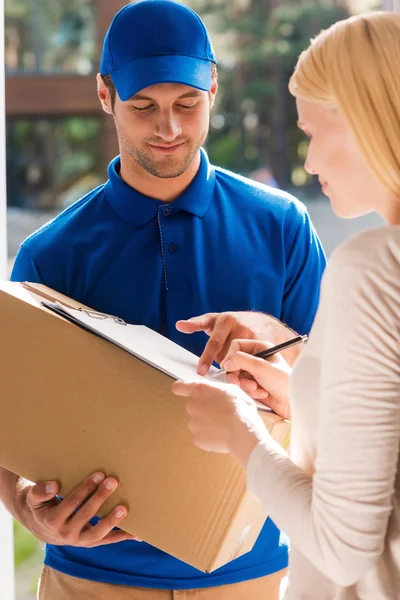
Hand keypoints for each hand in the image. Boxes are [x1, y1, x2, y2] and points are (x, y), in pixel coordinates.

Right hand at [20, 472, 140, 546]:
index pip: (72, 503)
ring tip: (124, 508)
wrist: (42, 526)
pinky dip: (122, 537)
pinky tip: (137, 533)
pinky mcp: (90, 542)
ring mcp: (80, 540)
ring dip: (112, 520)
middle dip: (100, 497)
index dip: (85, 489)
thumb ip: (39, 491)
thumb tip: (53, 486)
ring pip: (97, 532)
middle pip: (86, 515)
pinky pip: (107, 541)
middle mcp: (66, 534)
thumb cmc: (41, 505)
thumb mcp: (33, 497)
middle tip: (113, 481)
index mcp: (53, 521)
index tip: (99, 474)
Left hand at [172, 379, 267, 468]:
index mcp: (200, 390)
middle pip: (193, 407)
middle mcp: (192, 405)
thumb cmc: (240, 409)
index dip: (180, 389)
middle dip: (203, 409)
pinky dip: (208, 436)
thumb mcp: (232, 390)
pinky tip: (221, 435)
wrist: (243, 431)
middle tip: (219, 413)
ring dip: (207, 424)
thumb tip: (217, 392)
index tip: (181, 391)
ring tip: (223, 425)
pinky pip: (200, 436)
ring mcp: (193, 423)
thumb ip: (218, 390)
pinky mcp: (196, 438)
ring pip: (197, 422)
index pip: (179, 387)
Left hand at [176, 311, 297, 375]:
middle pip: (225, 355)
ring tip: (235, 366)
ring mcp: (252, 336)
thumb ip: (196, 323)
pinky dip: (245, 368)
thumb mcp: (215, 319)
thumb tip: (178, 325)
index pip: (214, 343)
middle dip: (222, 364)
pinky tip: (245, 368)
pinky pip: (249, 363)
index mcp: (225, 320)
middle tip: (221, 369)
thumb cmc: (234, 322)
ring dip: (233, 367)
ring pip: (236, 361)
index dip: (207, 358)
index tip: (200, 371)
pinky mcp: (264, 345)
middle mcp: (239, 327)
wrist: (265, 323)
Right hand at [221, 339, 291, 419]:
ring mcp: (255, 372)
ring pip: (237, 376)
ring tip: (256, 389)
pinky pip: (243, 386)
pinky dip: (250, 392)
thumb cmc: (282, 381)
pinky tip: (262, 394)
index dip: (230, 356)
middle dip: (237, 375)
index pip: (237, 345)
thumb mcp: (260, 367)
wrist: (292, 403)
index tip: (228, 367)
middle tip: (238, 383)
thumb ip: (241, 360)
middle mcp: (257, 358)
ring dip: (244, 385)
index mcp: (261, 348)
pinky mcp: (255, 385)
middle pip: (234, 362)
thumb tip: (225, 364)